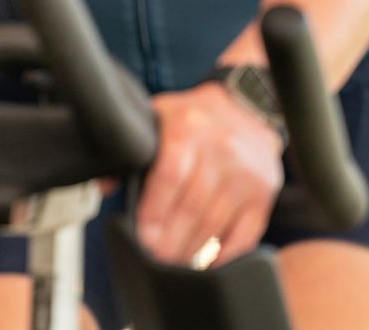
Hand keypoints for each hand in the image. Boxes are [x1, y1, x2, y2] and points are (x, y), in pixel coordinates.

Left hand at [137, 83, 284, 266]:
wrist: (244, 106)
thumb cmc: (191, 117)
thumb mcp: (156, 118)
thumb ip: (130, 149)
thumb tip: (103, 184)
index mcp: (187, 127)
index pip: (169, 176)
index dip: (154, 211)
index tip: (143, 236)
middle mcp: (222, 148)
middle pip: (192, 206)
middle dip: (170, 238)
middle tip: (154, 257)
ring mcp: (248, 172)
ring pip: (215, 223)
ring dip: (192, 249)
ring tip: (174, 261)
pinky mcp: (265, 192)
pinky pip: (245, 232)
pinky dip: (225, 253)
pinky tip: (206, 260)